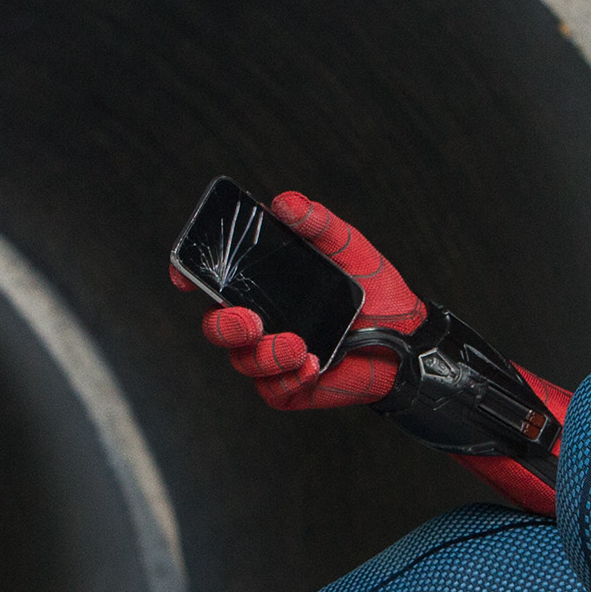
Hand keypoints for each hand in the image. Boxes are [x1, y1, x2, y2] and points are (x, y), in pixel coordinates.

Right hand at [171, 189, 423, 409]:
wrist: (407, 337)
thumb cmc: (373, 289)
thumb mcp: (347, 248)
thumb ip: (317, 224)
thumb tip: (285, 202)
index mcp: (262, 284)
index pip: (212, 279)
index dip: (189, 275)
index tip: (183, 275)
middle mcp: (259, 321)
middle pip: (217, 326)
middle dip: (226, 325)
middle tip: (253, 322)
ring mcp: (270, 357)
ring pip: (243, 361)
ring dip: (267, 355)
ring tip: (301, 347)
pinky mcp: (288, 388)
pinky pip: (272, 389)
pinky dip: (291, 378)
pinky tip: (315, 365)